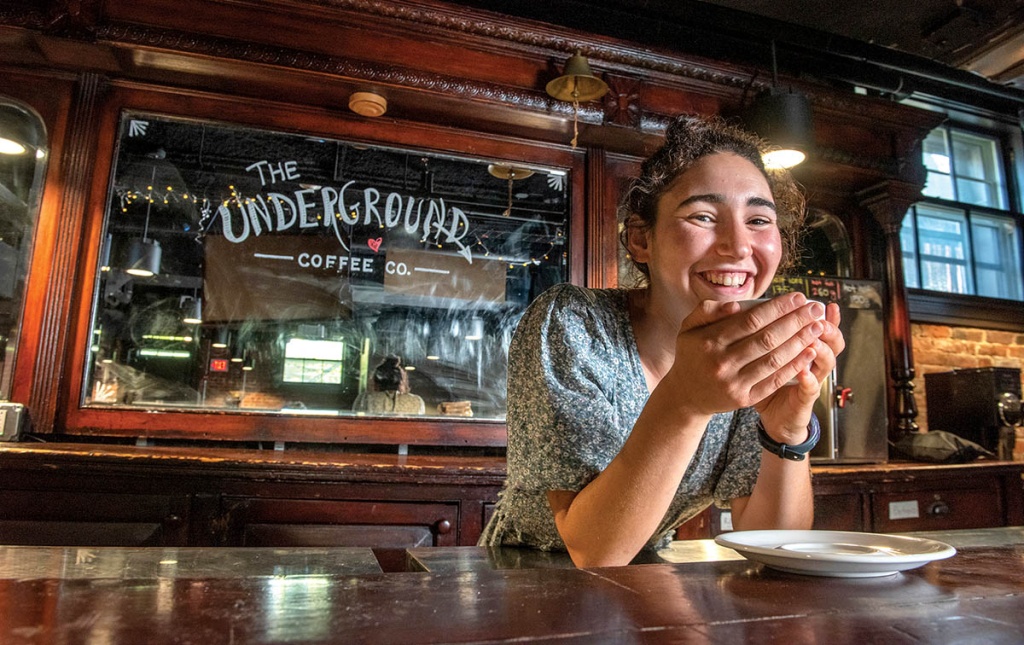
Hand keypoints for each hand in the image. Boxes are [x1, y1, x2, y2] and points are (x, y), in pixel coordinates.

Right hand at [664, 293, 835, 426]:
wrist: (685, 395)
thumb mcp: (688, 328)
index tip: (798, 297)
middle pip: (767, 338)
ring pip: (774, 359)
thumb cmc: (692, 355)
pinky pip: (773, 381)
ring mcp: (733, 383)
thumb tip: (735, 305)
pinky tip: (809, 353)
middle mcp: (721, 362)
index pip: (751, 320)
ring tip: (818, 327)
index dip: (778, 308)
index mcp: (709, 341)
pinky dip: (793, 366)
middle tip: (816, 309)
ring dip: (800, 342)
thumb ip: (707, 311)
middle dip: (796, 321)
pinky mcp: (743, 399)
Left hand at [756, 300, 844, 443]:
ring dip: (820, 348)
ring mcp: (812, 380)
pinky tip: (804, 372)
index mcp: (802, 347)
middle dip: (822, 324)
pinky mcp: (806, 399)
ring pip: (826, 361)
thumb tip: (740, 308)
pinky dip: (809, 379)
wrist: (774, 415)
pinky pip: (811, 389)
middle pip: (828, 339)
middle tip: (817, 311)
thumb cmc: (765, 380)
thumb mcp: (762, 355)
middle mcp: (813, 361)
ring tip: (814, 337)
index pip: (818, 326)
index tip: (810, 297)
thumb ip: (758, 333)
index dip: (814, 312)